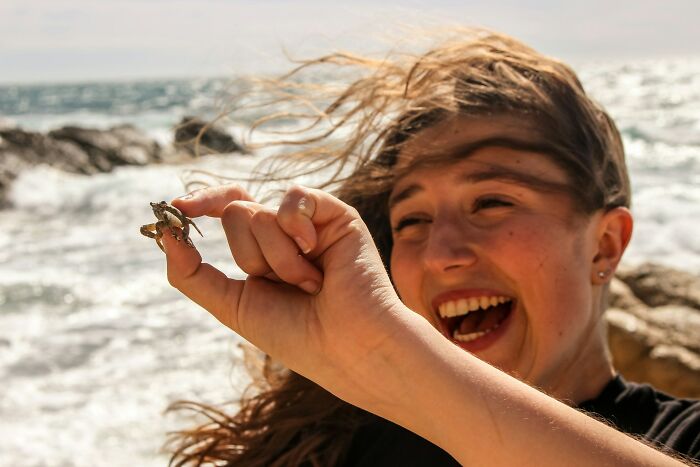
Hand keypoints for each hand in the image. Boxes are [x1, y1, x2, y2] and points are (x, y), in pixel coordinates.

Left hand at [164, 183, 408, 407]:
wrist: (347, 348)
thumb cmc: (297, 335)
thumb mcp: (232, 305)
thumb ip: (192, 273)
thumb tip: (165, 234)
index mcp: (266, 251)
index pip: (229, 210)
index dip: (202, 203)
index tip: (176, 209)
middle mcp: (287, 232)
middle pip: (237, 214)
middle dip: (251, 258)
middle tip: (287, 287)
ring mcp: (312, 222)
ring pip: (260, 213)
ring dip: (278, 260)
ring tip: (311, 284)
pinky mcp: (337, 214)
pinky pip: (294, 198)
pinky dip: (295, 228)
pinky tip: (315, 252)